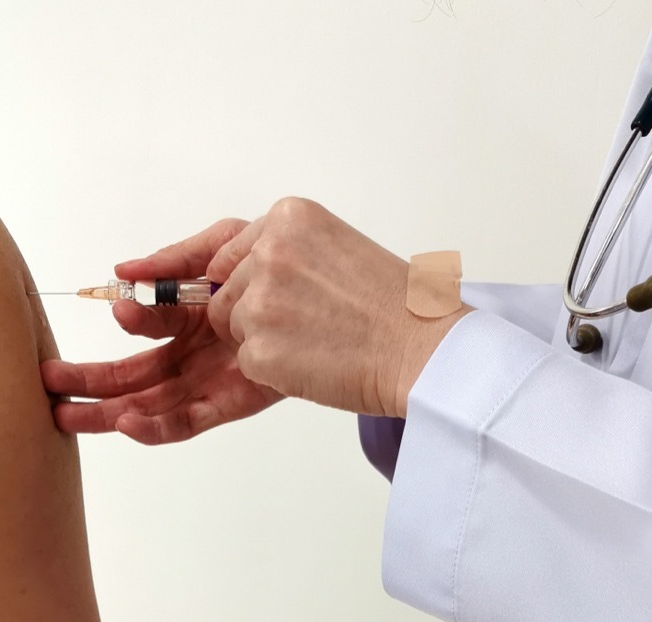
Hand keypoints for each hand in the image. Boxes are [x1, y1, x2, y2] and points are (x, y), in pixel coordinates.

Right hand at [40, 218, 284, 443]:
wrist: (363, 312)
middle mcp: (198, 350)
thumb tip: (123, 272)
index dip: (126, 321)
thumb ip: (180, 257)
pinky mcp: (234, 404)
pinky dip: (156, 426)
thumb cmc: (298, 271)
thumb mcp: (233, 246)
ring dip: (107, 408)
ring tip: (65, 415)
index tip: (113, 309)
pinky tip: (127, 423)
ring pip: (150, 401)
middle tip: (47, 383)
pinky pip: (188, 420)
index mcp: (194, 315)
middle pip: (135, 372)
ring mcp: (214, 380)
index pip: (147, 324)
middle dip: (91, 379)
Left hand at [204, 198, 469, 417]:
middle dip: (257, 313)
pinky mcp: (259, 350)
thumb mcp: (340, 247)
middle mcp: (269, 253)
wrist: (422, 349)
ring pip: (235, 329)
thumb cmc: (397, 307)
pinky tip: (317, 362)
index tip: (259, 293)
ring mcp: (260, 303)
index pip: (230, 252)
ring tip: (318, 342)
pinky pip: (248, 363)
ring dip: (266, 341)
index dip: (243, 281)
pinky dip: (276, 371)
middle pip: (228, 293)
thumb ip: (289, 252)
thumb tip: (244, 274)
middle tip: (310, 325)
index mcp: (290, 219)